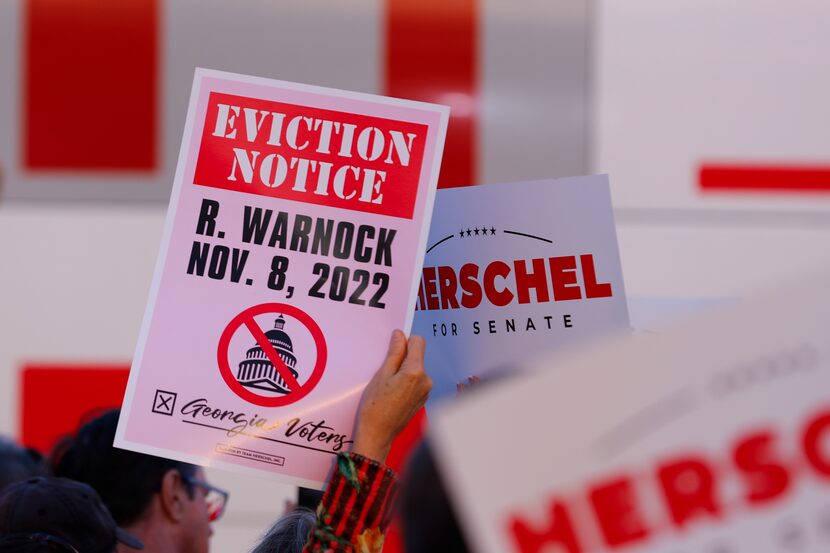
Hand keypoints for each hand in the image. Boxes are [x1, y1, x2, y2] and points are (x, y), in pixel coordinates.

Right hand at [351, 330, 431, 462]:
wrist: (378, 435)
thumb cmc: (375, 406)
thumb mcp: (381, 375)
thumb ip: (394, 353)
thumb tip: (400, 335)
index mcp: (416, 371)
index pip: (418, 341)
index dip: (404, 341)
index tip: (393, 348)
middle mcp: (426, 380)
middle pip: (417, 356)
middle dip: (402, 358)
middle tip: (385, 372)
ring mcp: (426, 391)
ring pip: (416, 369)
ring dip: (403, 371)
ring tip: (388, 385)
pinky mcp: (423, 399)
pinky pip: (416, 381)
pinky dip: (406, 382)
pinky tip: (393, 393)